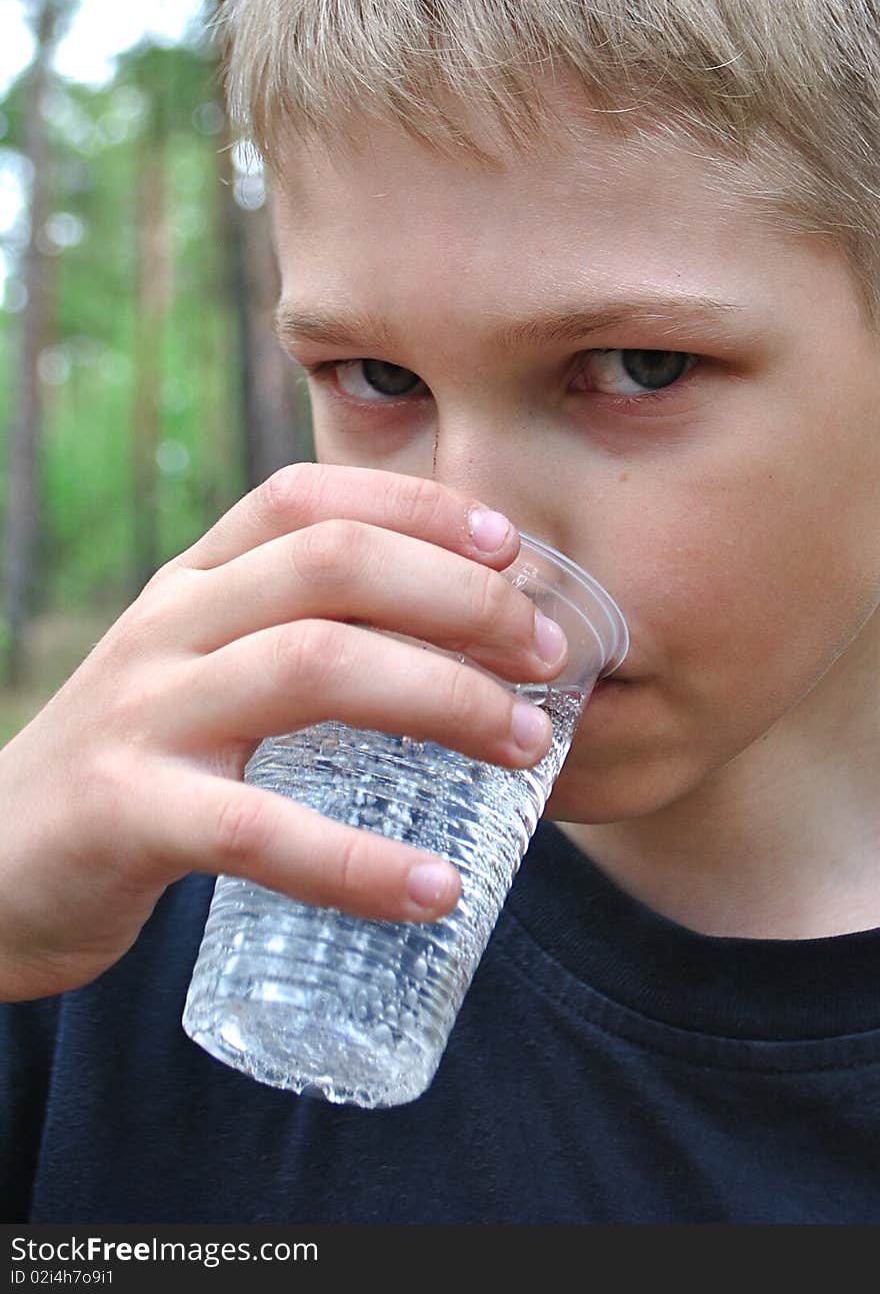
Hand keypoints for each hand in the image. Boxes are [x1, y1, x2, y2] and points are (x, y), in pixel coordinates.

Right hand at [0, 464, 567, 999]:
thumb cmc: (133, 770)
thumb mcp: (196, 676)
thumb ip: (287, 641)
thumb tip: (454, 646)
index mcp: (189, 585)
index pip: (305, 498)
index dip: (418, 505)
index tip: (512, 543)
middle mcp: (166, 627)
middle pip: (330, 563)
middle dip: (460, 598)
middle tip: (547, 656)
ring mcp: (142, 716)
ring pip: (310, 667)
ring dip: (442, 699)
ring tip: (527, 749)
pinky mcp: (126, 815)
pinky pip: (259, 830)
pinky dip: (358, 861)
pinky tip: (435, 888)